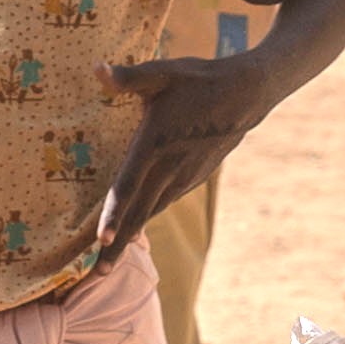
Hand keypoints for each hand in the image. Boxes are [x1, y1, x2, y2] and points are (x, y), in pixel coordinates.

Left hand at [96, 48, 282, 249]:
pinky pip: (164, 202)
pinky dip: (148, 218)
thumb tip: (96, 69)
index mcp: (156, 143)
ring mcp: (184, 175)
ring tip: (108, 261)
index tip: (101, 239)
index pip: (130, 184)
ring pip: (152, 210)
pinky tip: (135, 229)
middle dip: (117, 245)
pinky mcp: (194, 177)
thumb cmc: (200, 80)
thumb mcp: (163, 72)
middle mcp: (170, 166)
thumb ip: (127, 77)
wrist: (248, 94)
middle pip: (139, 211)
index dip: (114, 213)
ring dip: (131, 235)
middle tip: (96, 274)